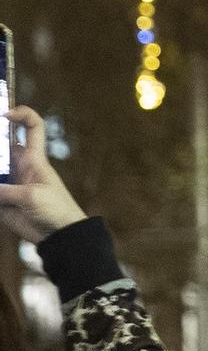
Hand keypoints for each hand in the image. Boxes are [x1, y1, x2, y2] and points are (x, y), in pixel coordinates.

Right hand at [0, 107, 85, 243]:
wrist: (59, 235)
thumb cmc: (56, 210)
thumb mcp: (31, 197)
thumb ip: (5, 190)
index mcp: (34, 159)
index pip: (32, 127)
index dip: (21, 115)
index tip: (4, 114)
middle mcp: (19, 166)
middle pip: (1, 145)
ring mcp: (9, 183)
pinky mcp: (2, 200)